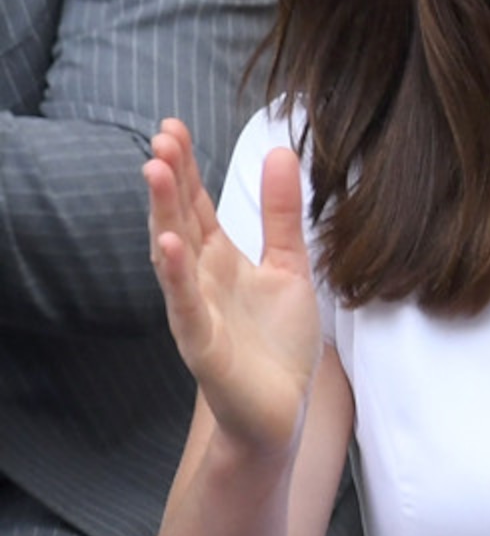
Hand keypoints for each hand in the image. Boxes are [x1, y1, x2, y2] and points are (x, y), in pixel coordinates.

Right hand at [145, 118, 321, 458]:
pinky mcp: (202, 345)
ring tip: (154, 171)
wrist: (282, 409)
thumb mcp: (290, 265)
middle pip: (179, 219)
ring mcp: (197, 310)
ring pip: (172, 255)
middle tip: (161, 135)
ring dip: (162, 213)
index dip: (186, 168)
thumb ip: (282, 214)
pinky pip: (184, 305)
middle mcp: (201, 279)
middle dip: (170, 179)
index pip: (196, 204)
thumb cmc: (279, 340)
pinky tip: (168, 243)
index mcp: (221, 259)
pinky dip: (175, 275)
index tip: (173, 126)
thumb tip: (281, 151)